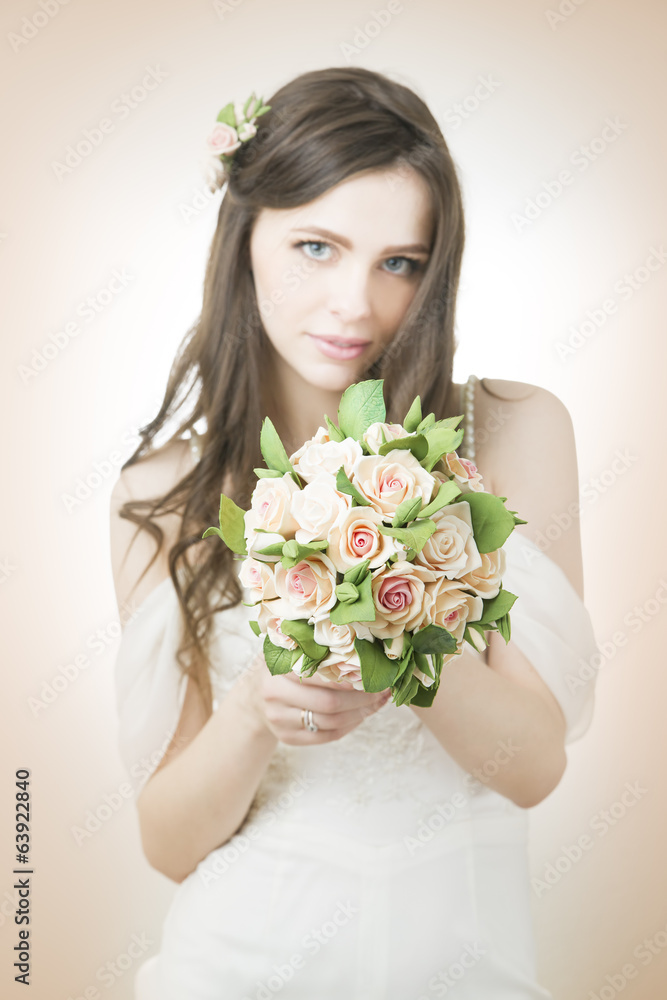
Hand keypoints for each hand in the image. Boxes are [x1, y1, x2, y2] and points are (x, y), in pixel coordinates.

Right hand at [239, 652, 391, 745]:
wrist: (254, 696)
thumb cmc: (283, 666)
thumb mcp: (290, 648)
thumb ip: (314, 643)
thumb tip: (361, 640)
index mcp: (277, 667)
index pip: (320, 676)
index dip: (350, 678)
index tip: (373, 674)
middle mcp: (274, 695)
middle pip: (329, 703)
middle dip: (362, 699)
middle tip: (382, 691)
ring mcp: (279, 720)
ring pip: (330, 724)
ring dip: (360, 714)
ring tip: (376, 703)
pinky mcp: (287, 738)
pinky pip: (326, 737)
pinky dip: (348, 727)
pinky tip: (360, 715)